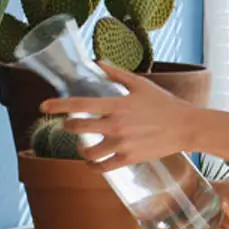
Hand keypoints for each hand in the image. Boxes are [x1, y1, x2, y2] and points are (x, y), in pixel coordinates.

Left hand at [39, 60, 196, 171]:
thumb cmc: (164, 103)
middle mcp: (116, 125)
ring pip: (87, 152)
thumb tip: (98, 62)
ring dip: (80, 149)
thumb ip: (116, 73)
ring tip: (82, 146)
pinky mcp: (128, 159)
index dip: (58, 105)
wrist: (184, 126)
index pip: (79, 104)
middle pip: (78, 127)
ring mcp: (121, 144)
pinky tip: (93, 161)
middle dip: (68, 126)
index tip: (44, 106)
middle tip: (69, 124)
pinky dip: (93, 166)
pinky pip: (102, 167)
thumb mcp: (140, 84)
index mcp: (117, 104)